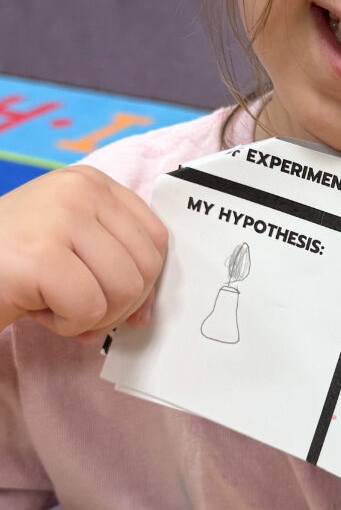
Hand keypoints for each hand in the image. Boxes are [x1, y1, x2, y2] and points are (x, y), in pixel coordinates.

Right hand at [0, 165, 167, 340]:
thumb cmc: (7, 268)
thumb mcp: (67, 249)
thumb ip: (111, 266)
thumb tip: (146, 314)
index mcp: (93, 183)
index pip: (156, 238)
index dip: (142, 281)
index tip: (110, 300)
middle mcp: (81, 190)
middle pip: (146, 266)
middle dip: (116, 305)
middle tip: (74, 309)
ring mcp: (61, 216)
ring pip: (124, 289)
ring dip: (89, 317)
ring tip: (50, 305)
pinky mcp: (41, 254)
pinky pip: (89, 309)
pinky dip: (65, 326)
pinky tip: (35, 311)